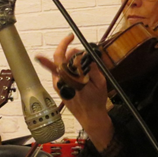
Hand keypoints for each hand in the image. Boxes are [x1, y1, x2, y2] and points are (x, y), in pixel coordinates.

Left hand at [36, 34, 113, 150]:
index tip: (71, 38)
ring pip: (57, 65)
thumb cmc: (96, 102)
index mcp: (73, 80)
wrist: (90, 118)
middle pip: (56, 59)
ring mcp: (58, 85)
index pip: (65, 59)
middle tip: (70, 40)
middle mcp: (62, 82)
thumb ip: (92, 67)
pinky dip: (65, 65)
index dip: (67, 46)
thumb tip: (85, 55)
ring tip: (76, 55)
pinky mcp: (58, 88)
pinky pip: (58, 72)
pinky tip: (73, 64)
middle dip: (62, 47)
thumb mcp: (100, 82)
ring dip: (65, 57)